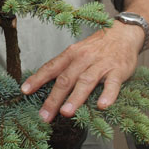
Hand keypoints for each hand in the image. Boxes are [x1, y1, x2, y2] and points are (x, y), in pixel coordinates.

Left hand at [21, 21, 143, 121]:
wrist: (123, 33)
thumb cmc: (97, 46)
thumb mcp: (78, 51)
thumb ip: (66, 67)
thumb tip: (47, 83)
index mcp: (71, 54)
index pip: (51, 67)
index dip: (37, 79)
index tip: (25, 91)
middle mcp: (83, 58)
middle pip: (65, 79)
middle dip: (53, 98)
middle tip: (44, 115)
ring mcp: (100, 64)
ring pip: (85, 82)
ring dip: (75, 98)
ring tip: (65, 113)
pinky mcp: (118, 70)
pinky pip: (112, 84)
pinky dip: (108, 95)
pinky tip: (102, 106)